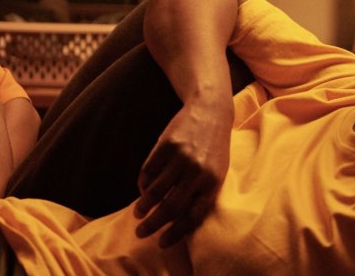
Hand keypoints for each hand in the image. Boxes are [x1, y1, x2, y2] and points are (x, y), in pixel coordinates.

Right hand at [133, 101, 231, 247]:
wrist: (210, 111)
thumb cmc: (213, 148)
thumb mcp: (216, 172)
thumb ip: (201, 194)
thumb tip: (177, 220)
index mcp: (213, 183)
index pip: (192, 217)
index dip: (175, 233)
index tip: (161, 243)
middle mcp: (197, 172)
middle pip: (170, 207)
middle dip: (153, 224)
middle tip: (141, 232)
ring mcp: (181, 157)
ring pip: (156, 191)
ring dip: (144, 206)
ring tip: (138, 213)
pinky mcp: (167, 144)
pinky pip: (149, 170)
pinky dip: (143, 184)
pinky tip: (142, 190)